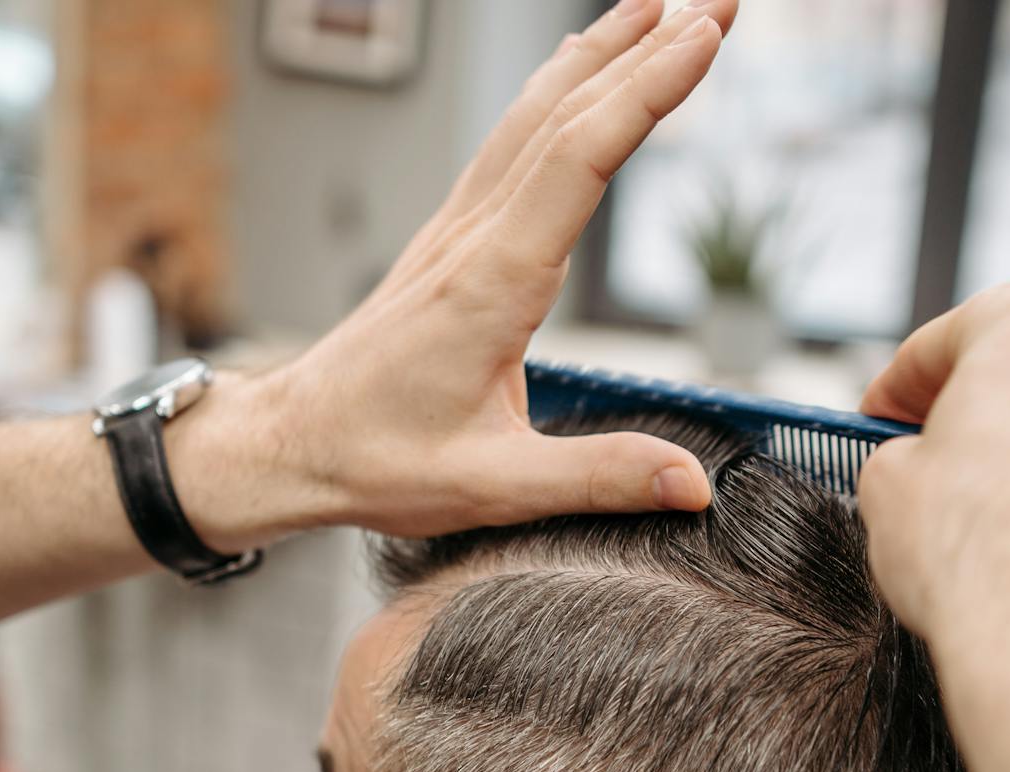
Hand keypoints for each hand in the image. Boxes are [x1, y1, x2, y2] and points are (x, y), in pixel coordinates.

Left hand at [203, 0, 735, 541]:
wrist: (290, 444)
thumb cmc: (375, 462)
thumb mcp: (493, 485)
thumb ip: (596, 477)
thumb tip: (693, 483)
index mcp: (490, 284)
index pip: (579, 159)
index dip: (646, 92)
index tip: (705, 38)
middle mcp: (471, 238)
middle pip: (565, 116)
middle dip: (648, 50)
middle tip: (720, 1)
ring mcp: (455, 230)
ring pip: (533, 117)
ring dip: (601, 55)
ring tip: (660, 6)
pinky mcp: (448, 239)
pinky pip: (509, 143)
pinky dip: (556, 91)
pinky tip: (575, 67)